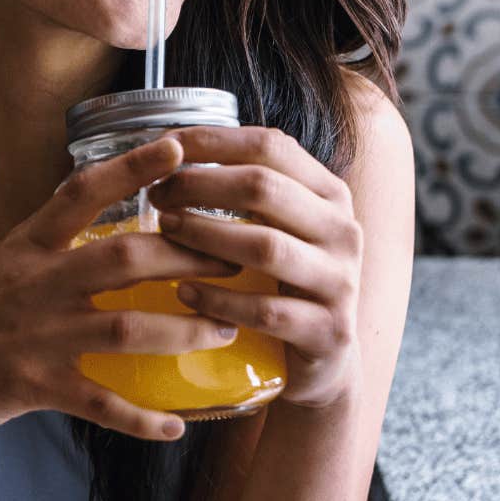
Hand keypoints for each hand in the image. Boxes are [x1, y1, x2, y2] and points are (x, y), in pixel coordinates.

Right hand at [0, 137, 242, 444]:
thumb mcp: (8, 260)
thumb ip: (58, 235)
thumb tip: (118, 200)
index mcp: (28, 244)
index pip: (82, 191)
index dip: (132, 167)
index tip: (179, 147)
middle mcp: (35, 283)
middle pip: (123, 259)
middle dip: (186, 258)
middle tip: (235, 261)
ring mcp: (35, 335)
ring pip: (124, 329)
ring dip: (181, 332)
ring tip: (223, 330)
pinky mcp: (33, 386)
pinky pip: (100, 403)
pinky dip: (141, 417)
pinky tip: (176, 426)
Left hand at [145, 126, 364, 408]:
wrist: (325, 359)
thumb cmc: (285, 281)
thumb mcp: (279, 226)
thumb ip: (246, 189)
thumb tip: (171, 149)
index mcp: (329, 194)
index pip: (270, 146)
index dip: (213, 141)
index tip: (165, 147)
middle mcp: (342, 230)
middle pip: (264, 189)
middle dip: (200, 185)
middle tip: (157, 194)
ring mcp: (339, 282)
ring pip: (265, 247)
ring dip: (205, 235)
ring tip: (165, 230)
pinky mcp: (327, 331)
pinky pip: (264, 310)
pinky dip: (218, 299)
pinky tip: (183, 292)